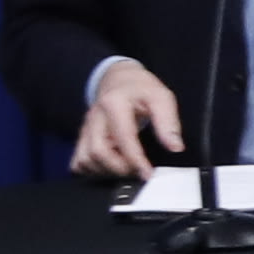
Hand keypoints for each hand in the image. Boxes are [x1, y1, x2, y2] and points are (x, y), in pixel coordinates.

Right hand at [75, 60, 182, 177]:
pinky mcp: (83, 136)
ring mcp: (86, 127)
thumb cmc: (141, 89)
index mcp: (114, 104)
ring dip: (106, 171)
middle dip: (119, 168)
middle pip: (97, 151)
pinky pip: (78, 160)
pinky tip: (110, 168)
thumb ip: (168, 122)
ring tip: (127, 169)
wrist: (119, 79)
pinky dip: (91, 170)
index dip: (135, 160)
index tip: (147, 174)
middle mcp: (95, 116)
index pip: (123, 138)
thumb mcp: (161, 97)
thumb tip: (175, 147)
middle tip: (138, 171)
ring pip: (85, 158)